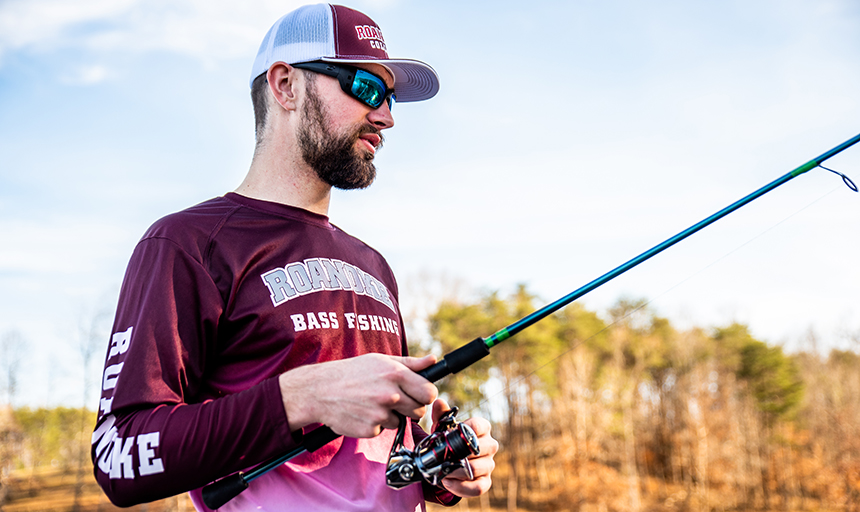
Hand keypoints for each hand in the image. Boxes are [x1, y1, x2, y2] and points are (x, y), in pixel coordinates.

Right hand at [279, 353, 437, 437]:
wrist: (320, 390)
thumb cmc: (352, 372)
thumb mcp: (381, 361)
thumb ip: (410, 363)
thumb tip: (433, 360)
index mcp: (396, 374)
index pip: (429, 392)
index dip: (426, 394)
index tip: (419, 394)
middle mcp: (390, 394)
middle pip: (419, 410)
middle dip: (410, 407)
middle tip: (394, 400)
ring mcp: (380, 413)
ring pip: (401, 421)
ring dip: (392, 416)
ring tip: (373, 403)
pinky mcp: (370, 429)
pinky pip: (383, 430)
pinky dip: (376, 424)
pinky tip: (363, 412)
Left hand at [432, 398, 497, 497]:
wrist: (451, 461)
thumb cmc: (449, 440)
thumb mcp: (443, 427)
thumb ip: (442, 415)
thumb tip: (439, 402)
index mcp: (482, 428)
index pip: (480, 426)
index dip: (465, 429)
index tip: (450, 434)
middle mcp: (490, 446)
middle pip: (481, 448)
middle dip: (459, 453)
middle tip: (443, 456)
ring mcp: (489, 465)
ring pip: (478, 469)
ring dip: (457, 471)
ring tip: (442, 470)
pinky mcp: (486, 482)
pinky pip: (479, 487)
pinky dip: (462, 487)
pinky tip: (448, 482)